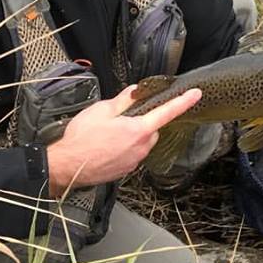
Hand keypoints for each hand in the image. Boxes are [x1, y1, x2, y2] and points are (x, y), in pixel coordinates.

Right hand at [46, 84, 201, 196]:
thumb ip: (123, 100)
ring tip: (108, 136)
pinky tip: (107, 148)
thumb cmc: (81, 139)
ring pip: (143, 142)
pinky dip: (125, 148)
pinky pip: (133, 154)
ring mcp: (135, 160)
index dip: (183, 102)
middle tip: (119, 120)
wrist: (66, 166)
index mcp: (139, 129)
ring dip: (132, 136)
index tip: (196, 94)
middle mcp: (141, 147)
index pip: (168, 112)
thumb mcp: (101, 111)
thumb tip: (136, 92)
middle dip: (141, 122)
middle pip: (152, 128)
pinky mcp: (127, 170)